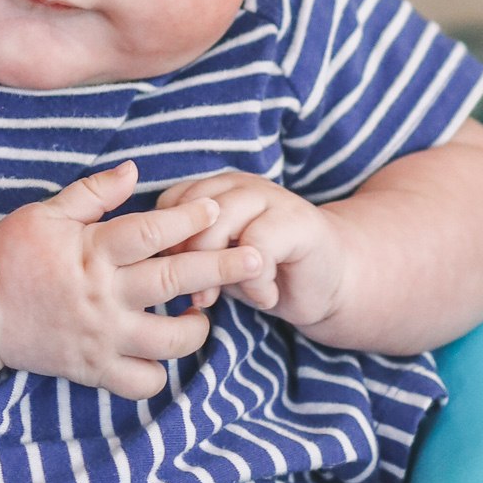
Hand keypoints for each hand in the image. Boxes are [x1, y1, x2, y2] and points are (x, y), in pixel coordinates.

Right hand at [0, 161, 265, 398]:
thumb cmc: (13, 252)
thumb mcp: (48, 211)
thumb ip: (94, 193)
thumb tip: (135, 169)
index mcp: (93, 251)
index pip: (151, 231)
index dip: (188, 217)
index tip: (216, 208)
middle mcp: (103, 295)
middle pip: (174, 281)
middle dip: (222, 267)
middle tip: (257, 257)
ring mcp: (101, 336)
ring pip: (169, 340)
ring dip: (197, 327)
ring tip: (202, 314)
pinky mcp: (93, 369)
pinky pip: (142, 382)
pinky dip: (159, 373)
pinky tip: (162, 353)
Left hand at [153, 168, 349, 333]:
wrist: (329, 281)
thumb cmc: (264, 273)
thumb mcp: (218, 264)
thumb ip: (188, 256)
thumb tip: (153, 270)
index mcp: (215, 190)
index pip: (170, 204)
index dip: (165, 243)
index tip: (173, 277)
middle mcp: (239, 185)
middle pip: (190, 211)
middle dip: (186, 259)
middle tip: (198, 295)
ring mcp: (270, 197)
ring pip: (219, 222)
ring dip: (216, 269)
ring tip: (224, 297)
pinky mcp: (298, 220)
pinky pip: (257, 247)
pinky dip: (254, 281)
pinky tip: (263, 297)